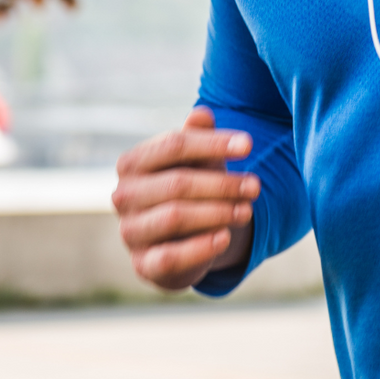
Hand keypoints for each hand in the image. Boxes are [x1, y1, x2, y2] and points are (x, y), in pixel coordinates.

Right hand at [112, 106, 258, 290]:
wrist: (184, 239)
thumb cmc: (190, 188)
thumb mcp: (197, 161)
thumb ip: (198, 138)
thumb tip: (203, 114)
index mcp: (132, 163)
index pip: (173, 145)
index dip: (212, 144)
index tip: (249, 145)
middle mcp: (123, 195)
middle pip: (177, 183)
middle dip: (221, 184)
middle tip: (255, 186)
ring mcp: (130, 231)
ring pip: (174, 217)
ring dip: (217, 212)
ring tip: (246, 210)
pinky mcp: (143, 264)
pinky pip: (169, 257)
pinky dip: (200, 247)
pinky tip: (225, 238)